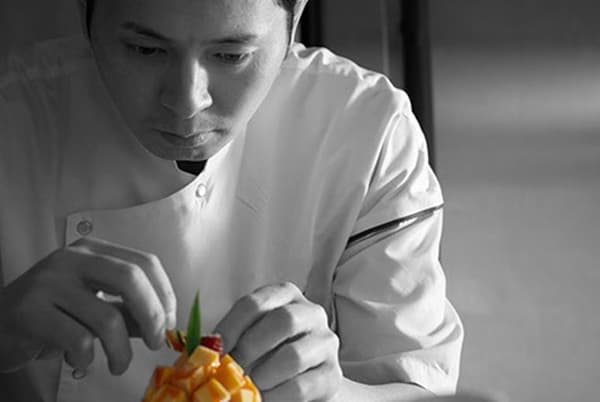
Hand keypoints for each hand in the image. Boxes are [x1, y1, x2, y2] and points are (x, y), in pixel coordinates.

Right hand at [0, 237, 175, 374]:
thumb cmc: (51, 313)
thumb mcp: (93, 303)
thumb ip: (127, 309)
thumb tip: (164, 324)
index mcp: (93, 250)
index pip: (145, 263)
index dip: (165, 294)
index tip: (170, 322)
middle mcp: (72, 258)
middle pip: (131, 279)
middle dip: (153, 315)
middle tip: (156, 342)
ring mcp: (49, 282)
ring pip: (107, 318)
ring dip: (121, 351)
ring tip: (118, 364)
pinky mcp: (30, 310)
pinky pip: (78, 340)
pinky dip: (87, 358)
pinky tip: (80, 360)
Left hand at [215, 282, 341, 401]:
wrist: (300, 377)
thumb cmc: (267, 352)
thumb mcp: (248, 338)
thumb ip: (229, 341)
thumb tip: (201, 353)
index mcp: (285, 295)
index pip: (255, 303)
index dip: (230, 327)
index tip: (213, 350)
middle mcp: (311, 312)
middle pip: (283, 321)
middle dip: (250, 348)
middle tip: (231, 369)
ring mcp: (326, 342)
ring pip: (294, 355)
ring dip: (263, 375)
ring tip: (248, 387)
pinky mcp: (332, 374)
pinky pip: (303, 386)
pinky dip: (277, 396)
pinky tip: (264, 398)